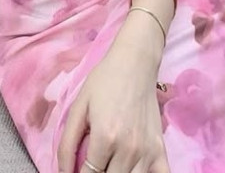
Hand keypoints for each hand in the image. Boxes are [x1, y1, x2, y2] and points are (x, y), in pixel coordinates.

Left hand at [56, 40, 168, 172]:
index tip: (78, 168)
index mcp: (105, 139)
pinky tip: (136, 170)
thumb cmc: (104, 81)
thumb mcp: (78, 107)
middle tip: (95, 160)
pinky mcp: (160, 149)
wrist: (135, 62)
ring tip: (110, 163)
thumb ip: (67, 143)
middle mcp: (128, 150)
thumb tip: (63, 172)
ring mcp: (147, 151)